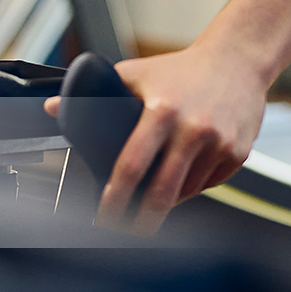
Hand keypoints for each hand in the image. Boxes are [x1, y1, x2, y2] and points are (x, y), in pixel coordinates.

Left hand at [46, 40, 265, 235]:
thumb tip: (53, 107)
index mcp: (163, 109)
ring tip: (152, 196)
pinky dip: (192, 188)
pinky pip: (208, 185)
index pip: (133, 163)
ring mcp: (219, 144)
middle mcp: (193, 128)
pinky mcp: (237, 155)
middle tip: (124, 231)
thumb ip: (97, 92)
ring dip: (166, 202)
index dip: (115, 196)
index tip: (103, 215)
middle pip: (162, 193)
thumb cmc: (181, 69)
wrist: (236, 60)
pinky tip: (184, 177)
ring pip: (186, 193)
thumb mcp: (137, 73)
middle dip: (140, 221)